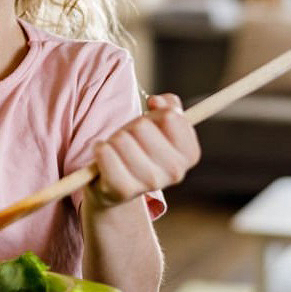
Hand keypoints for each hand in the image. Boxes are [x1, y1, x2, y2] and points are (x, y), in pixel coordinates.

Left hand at [87, 93, 200, 207]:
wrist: (120, 186)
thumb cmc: (143, 148)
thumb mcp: (162, 123)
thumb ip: (169, 105)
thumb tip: (156, 101)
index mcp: (190, 154)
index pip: (170, 116)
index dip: (156, 114)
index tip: (152, 124)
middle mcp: (175, 172)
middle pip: (142, 125)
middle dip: (132, 126)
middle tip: (131, 140)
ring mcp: (150, 183)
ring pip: (121, 139)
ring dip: (114, 138)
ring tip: (118, 151)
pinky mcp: (123, 190)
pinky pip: (105, 154)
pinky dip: (100, 148)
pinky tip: (104, 155)